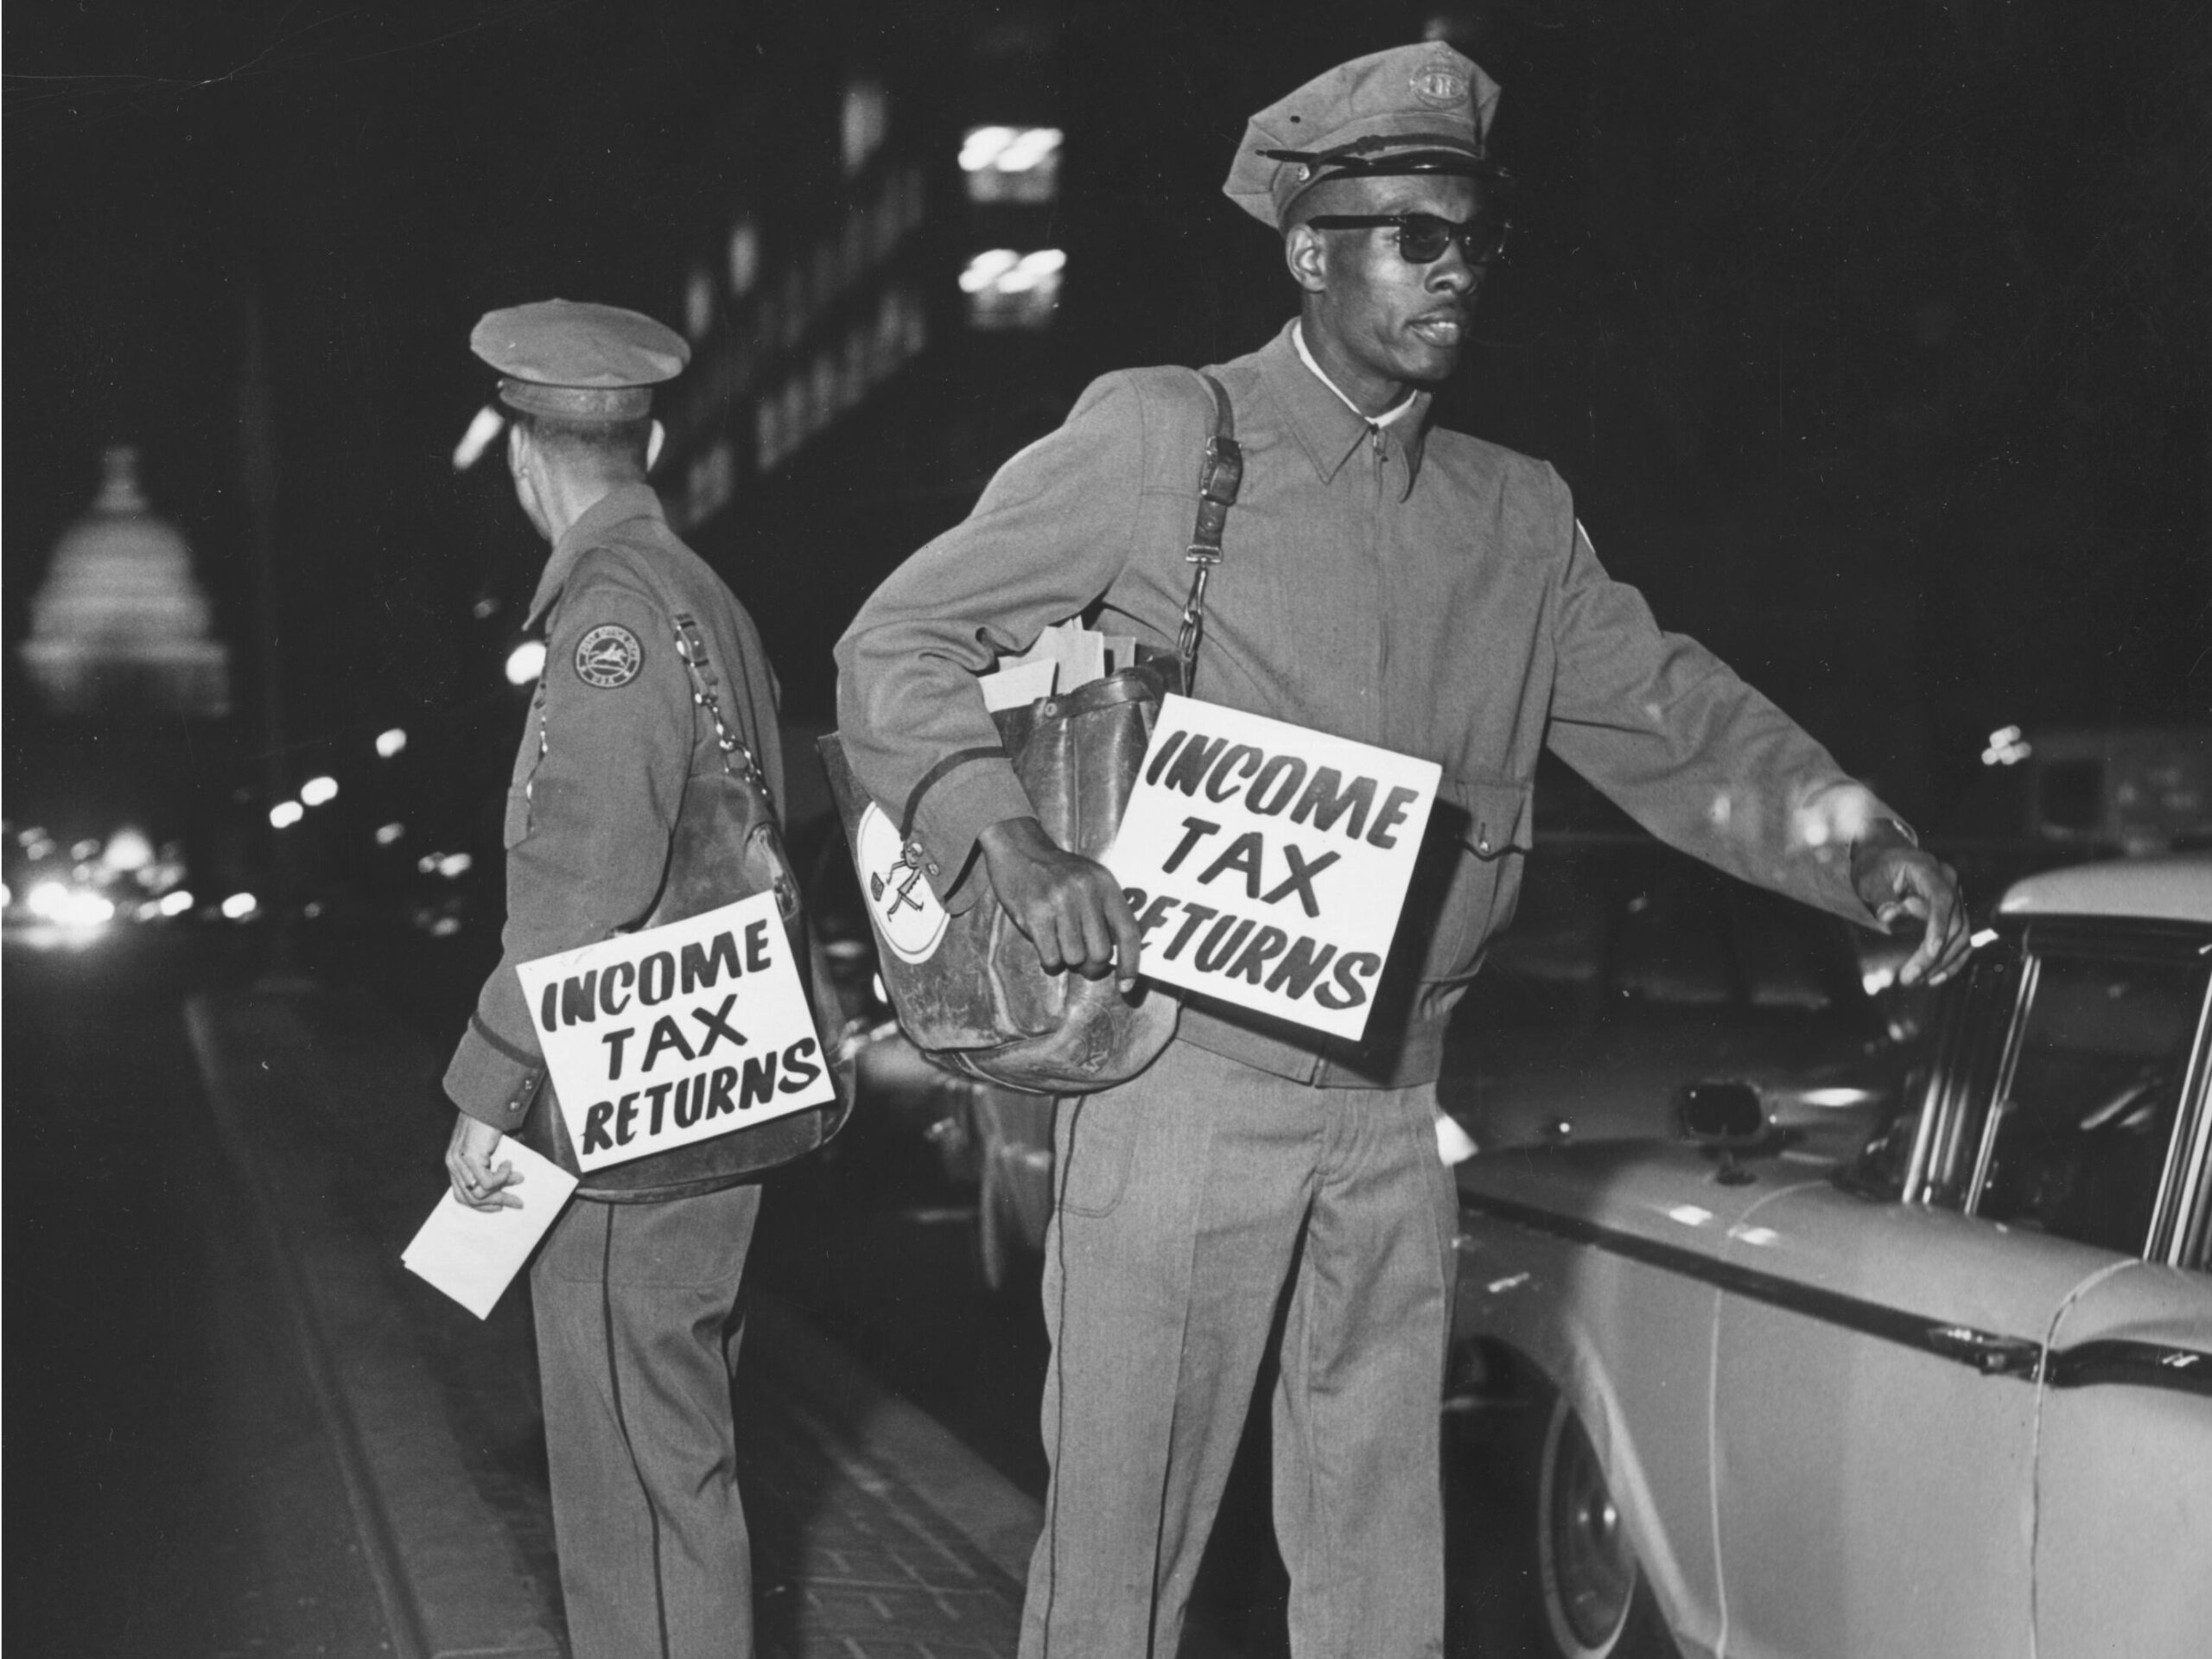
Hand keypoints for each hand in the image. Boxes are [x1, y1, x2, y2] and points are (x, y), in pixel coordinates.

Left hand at [445, 1112, 524, 1210]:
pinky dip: (503, 1176)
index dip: (481, 1205)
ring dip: (502, 1190)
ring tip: (518, 1178)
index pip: (462, 1196)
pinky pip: (488, 1181)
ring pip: (479, 1193)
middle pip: (471, 1199)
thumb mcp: (485, 1147)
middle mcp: (452, 1164)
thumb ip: (487, 1164)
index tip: (500, 1206)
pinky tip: (510, 1163)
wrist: (486, 1101)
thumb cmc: (488, 1121)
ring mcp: (459, 1162)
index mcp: (453, 1163)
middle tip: (517, 1203)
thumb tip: (507, 1183)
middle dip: (496, 1202)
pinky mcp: (470, 1157)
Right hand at [978, 815, 1142, 991]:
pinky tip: (1044, 941)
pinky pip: (1050, 957)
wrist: (1019, 847)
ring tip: (1058, 941)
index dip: (1130, 965)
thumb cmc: (1057, 872)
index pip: (1129, 933)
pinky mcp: (1036, 913)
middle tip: (1082, 961)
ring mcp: (1060, 902)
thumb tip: (1120, 956)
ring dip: (1066, 959)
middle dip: (1091, 966)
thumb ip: (1106, 910)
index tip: (1126, 986)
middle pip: (1101, 953)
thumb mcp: (1091, 879)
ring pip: (1074, 958)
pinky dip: (1049, 959)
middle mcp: (1086, 892)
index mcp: (1106, 885)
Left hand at [1851, 827, 1969, 987]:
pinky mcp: (1955, 914)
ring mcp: (1956, 898)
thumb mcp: (1870, 878)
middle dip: (1933, 955)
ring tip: (1915, 981)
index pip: (1942, 899)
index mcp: (1929, 870)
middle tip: (1908, 978)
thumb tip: (1888, 916)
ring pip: (1961, 935)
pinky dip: (1951, 960)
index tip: (1931, 951)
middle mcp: (1949, 883)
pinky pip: (1961, 940)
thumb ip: (1882, 897)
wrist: (1886, 857)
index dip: (1939, 926)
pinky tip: (1934, 978)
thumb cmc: (1876, 867)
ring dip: (1941, 962)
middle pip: (1953, 923)